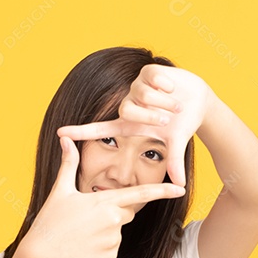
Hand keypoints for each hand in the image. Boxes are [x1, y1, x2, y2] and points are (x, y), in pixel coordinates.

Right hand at [17, 136, 186, 257]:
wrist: (41, 257)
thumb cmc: (49, 222)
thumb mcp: (60, 191)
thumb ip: (69, 164)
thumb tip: (64, 139)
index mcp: (104, 202)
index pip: (140, 194)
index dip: (163, 191)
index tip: (181, 188)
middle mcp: (113, 221)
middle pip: (126, 211)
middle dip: (112, 212)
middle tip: (86, 218)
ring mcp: (112, 240)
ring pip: (118, 230)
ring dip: (104, 230)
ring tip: (80, 234)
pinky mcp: (109, 257)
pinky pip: (111, 247)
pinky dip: (100, 246)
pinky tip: (82, 246)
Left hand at [56, 64, 214, 186]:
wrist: (198, 102)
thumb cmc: (182, 124)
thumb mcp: (176, 143)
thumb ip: (174, 161)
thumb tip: (180, 185)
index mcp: (130, 124)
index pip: (100, 129)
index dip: (80, 132)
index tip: (60, 134)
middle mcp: (129, 105)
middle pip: (128, 110)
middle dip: (150, 117)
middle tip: (167, 121)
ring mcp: (137, 88)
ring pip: (142, 94)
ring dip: (162, 102)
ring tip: (175, 106)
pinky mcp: (147, 72)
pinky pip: (152, 78)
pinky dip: (165, 85)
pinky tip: (172, 89)